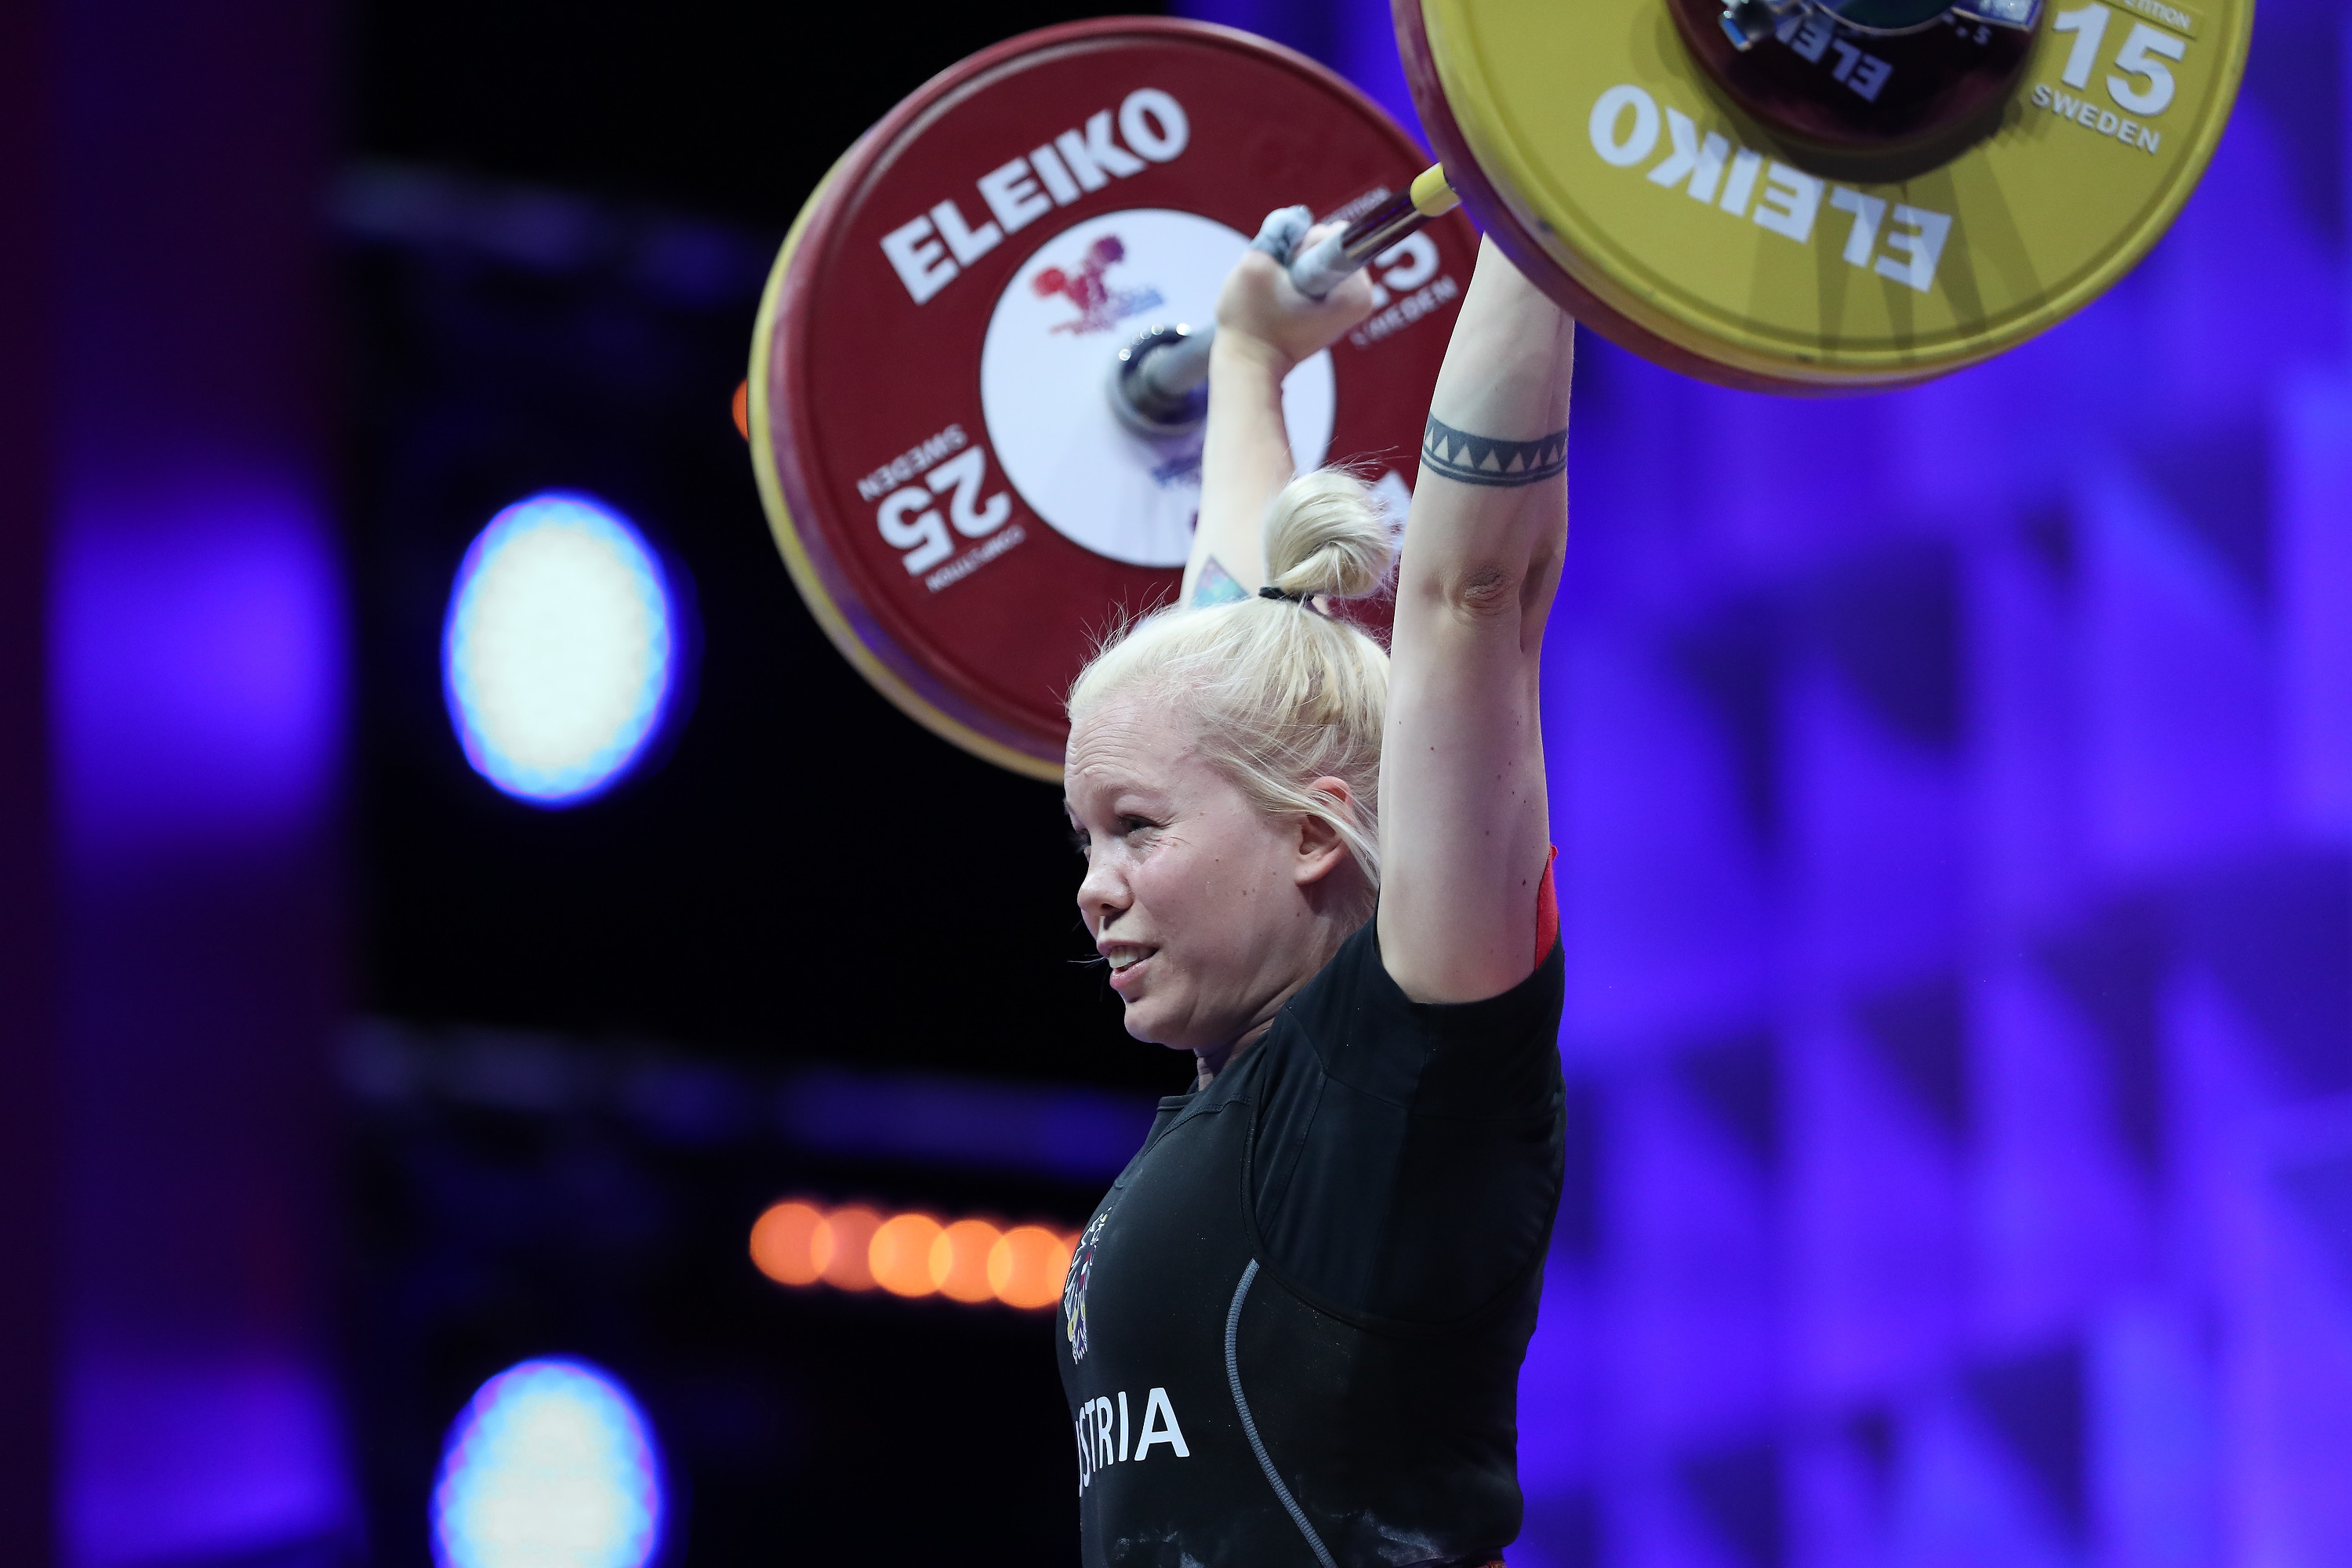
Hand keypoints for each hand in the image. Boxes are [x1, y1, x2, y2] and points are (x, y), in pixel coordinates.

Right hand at [1213, 216, 1378, 375]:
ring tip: (1280, 294)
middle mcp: (1361, 297)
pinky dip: (1298, 276)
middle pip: (1330, 243)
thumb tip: (1295, 218)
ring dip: (1296, 265)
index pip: (1336, 235)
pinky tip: (1284, 297)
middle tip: (1281, 284)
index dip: (1303, 244)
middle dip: (1300, 253)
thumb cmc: (1250, 322)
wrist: (1250, 364)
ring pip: (1321, 255)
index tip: (1291, 268)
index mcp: (1353, 291)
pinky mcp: (1336, 308)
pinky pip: (1318, 271)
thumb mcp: (1254, 265)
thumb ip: (1276, 231)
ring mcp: (1351, 304)